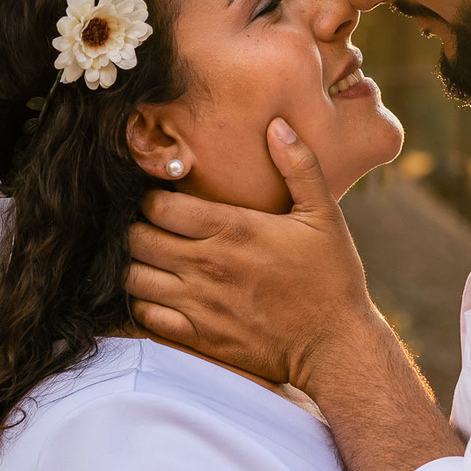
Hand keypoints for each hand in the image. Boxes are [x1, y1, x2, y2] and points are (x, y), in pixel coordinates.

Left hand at [126, 120, 376, 385]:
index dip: (151, 199)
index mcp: (232, 229)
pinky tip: (162, 295)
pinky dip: (144, 303)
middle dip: (137, 229)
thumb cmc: (332, 277)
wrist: (336, 345)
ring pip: (134, 277)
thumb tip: (277, 124)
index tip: (162, 200)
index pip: (158, 205)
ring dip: (137, 265)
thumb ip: (299, 166)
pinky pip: (145, 316)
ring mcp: (199, 303)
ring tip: (153, 260)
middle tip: (152, 229)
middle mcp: (206, 264)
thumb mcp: (324, 215)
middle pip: (137, 238)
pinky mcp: (199, 336)